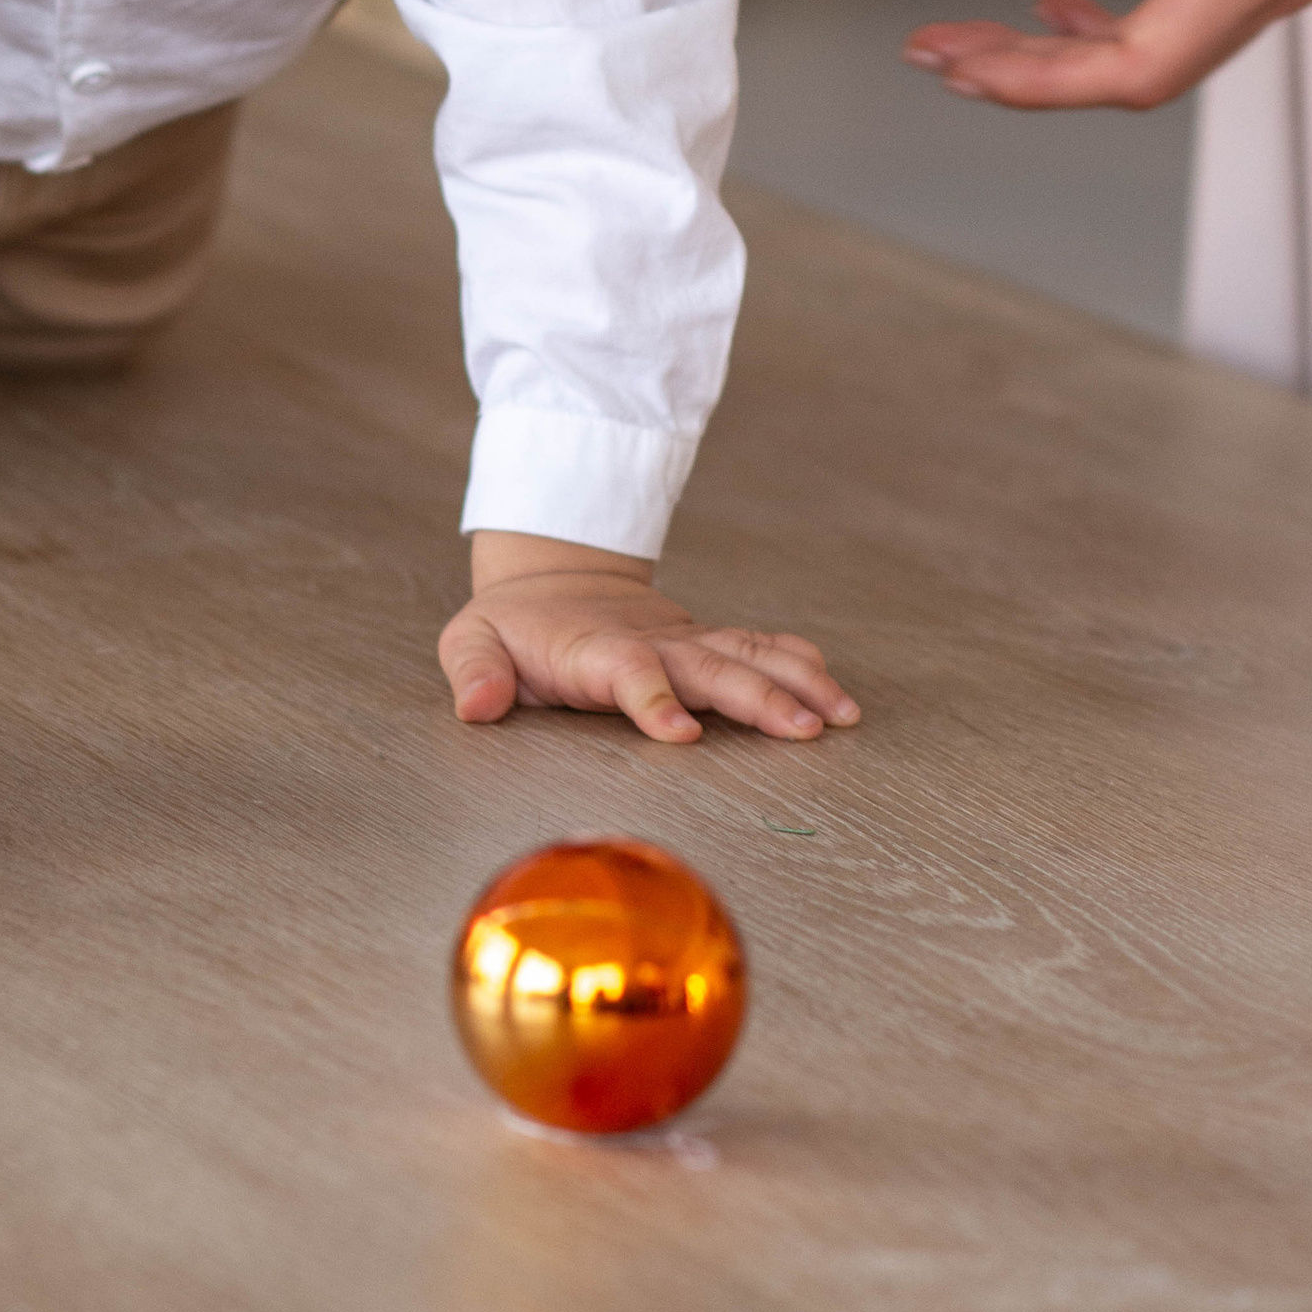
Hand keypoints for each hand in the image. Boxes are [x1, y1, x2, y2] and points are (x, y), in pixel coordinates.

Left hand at [440, 531, 858, 744]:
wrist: (553, 579)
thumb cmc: (512, 625)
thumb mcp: (471, 641)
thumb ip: (473, 671)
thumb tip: (475, 706)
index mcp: (595, 650)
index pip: (628, 672)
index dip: (654, 699)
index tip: (682, 733)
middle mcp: (651, 643)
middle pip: (710, 665)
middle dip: (758, 697)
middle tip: (802, 730)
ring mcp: (684, 642)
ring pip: (748, 655)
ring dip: (796, 681)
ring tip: (841, 716)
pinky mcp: (704, 646)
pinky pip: (759, 650)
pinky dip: (799, 666)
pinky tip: (836, 696)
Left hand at [902, 0, 1311, 114]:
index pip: (1142, 65)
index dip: (1041, 81)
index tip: (958, 63)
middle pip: (1146, 73)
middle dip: (1032, 73)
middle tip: (934, 51)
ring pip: (1160, 50)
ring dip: (1061, 54)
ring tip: (971, 35)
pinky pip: (1180, 15)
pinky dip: (1105, 23)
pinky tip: (1054, 3)